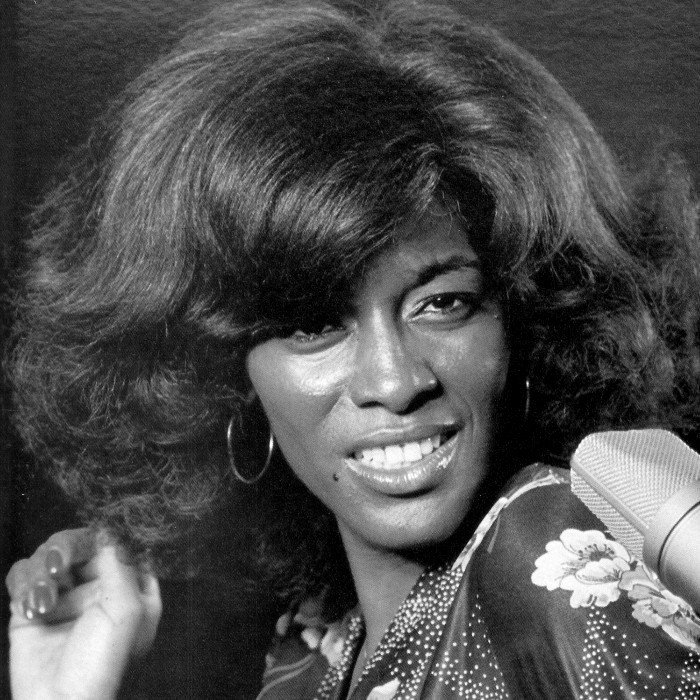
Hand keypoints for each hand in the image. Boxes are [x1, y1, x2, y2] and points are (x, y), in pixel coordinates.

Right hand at [6, 528, 161, 699]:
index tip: (96, 541)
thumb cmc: (102, 664)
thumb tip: (110, 533)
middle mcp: (99, 591)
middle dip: (69, 548)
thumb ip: (121, 566)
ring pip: (50, 556)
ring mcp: (65, 599)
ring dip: (43, 569)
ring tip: (44, 597)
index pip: (120, 546)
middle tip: (61, 564)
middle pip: (82, 544)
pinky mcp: (31, 610)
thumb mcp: (126, 611)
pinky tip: (31, 605)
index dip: (107, 538)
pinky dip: (24, 582)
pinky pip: (24, 576)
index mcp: (131, 590)